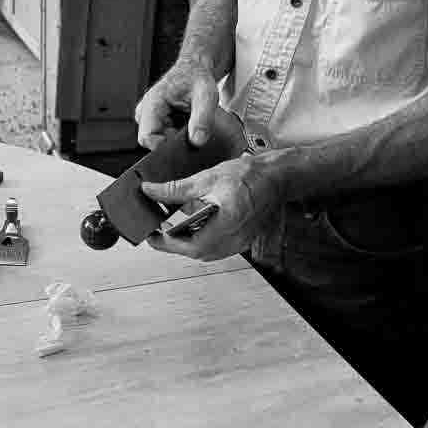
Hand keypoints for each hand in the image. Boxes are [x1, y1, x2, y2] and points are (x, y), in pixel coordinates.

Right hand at [135, 60, 218, 149]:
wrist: (195, 69)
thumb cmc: (197, 77)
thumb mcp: (206, 95)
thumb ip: (202, 118)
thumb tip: (197, 142)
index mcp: (152, 104)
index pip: (147, 138)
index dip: (165, 147)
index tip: (186, 144)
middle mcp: (146, 112)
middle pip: (154, 142)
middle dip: (174, 143)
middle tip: (194, 132)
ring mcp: (150, 118)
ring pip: (160, 141)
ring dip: (177, 139)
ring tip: (192, 125)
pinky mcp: (157, 121)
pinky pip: (165, 136)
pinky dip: (178, 136)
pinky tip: (189, 127)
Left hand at [142, 154, 281, 259]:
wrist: (277, 177)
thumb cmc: (251, 175)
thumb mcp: (208, 178)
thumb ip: (176, 189)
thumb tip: (152, 192)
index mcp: (226, 225)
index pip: (188, 245)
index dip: (165, 242)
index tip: (150, 234)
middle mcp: (234, 239)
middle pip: (195, 251)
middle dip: (173, 243)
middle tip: (157, 230)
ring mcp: (239, 243)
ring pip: (205, 251)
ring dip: (186, 242)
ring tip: (173, 227)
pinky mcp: (241, 240)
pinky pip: (216, 246)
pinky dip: (201, 238)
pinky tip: (195, 225)